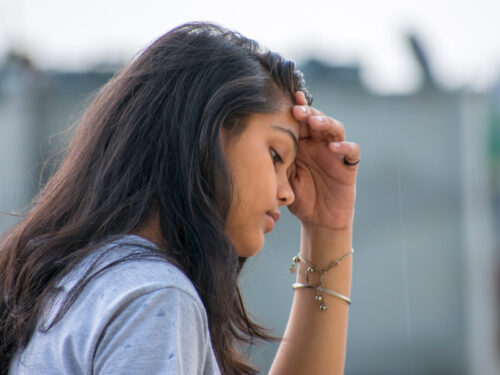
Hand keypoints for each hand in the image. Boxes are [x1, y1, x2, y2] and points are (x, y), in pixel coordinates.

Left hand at [288, 92, 359, 230]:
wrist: (318, 221)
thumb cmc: (299, 198)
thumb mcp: (283, 179)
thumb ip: (277, 163)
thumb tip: (258, 147)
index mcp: (302, 144)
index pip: (299, 122)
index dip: (295, 109)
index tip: (284, 100)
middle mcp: (319, 145)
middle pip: (317, 119)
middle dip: (307, 112)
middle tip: (297, 109)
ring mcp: (335, 153)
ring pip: (335, 129)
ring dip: (325, 122)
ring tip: (314, 122)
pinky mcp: (348, 166)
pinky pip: (351, 151)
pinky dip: (344, 146)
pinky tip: (333, 147)